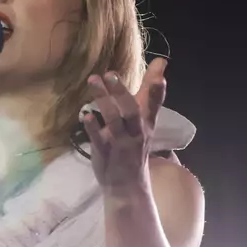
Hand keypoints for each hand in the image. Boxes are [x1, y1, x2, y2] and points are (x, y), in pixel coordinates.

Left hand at [82, 57, 167, 194]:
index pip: (154, 105)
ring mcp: (121, 143)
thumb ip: (150, 91)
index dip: (157, 91)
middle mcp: (136, 132)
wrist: (127, 185)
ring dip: (103, 100)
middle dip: (121, 93)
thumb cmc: (134, 145)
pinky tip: (85, 115)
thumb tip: (161, 62)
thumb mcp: (145, 119)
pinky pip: (99, 139)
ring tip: (93, 80)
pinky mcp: (105, 152)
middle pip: (132, 111)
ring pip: (114, 120)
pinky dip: (93, 127)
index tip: (160, 74)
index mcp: (146, 123)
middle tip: (110, 73)